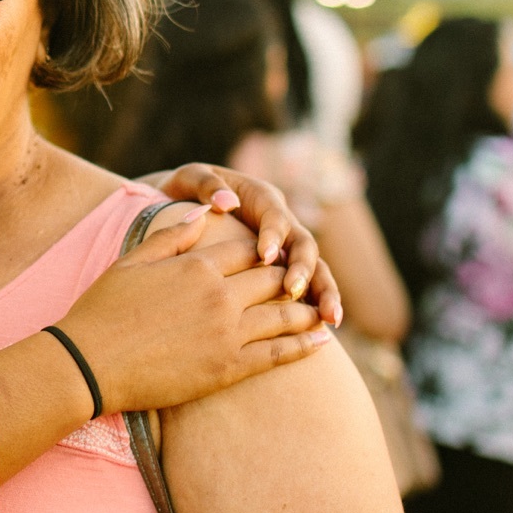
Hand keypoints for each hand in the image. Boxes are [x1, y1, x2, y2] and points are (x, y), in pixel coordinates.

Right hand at [53, 211, 328, 415]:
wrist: (88, 364)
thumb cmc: (102, 310)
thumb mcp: (132, 261)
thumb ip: (173, 235)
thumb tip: (206, 213)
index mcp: (197, 265)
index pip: (247, 248)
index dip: (264, 249)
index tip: (276, 253)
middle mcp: (219, 295)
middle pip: (272, 277)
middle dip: (292, 275)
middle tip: (311, 280)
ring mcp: (227, 333)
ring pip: (283, 315)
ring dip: (308, 310)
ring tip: (326, 310)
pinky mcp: (228, 368)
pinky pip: (278, 354)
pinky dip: (304, 346)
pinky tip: (321, 342)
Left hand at [144, 163, 343, 329]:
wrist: (182, 205)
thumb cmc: (184, 191)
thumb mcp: (190, 179)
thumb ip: (207, 185)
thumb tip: (226, 202)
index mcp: (261, 198)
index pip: (274, 216)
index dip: (272, 235)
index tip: (264, 256)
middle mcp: (281, 222)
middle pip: (303, 243)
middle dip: (303, 268)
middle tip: (293, 290)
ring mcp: (286, 247)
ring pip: (314, 268)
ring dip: (323, 292)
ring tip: (329, 319)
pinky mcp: (283, 270)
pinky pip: (306, 288)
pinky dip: (316, 307)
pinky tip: (323, 333)